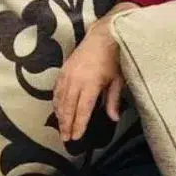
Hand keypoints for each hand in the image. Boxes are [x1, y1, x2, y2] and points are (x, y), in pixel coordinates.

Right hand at [52, 4, 135, 141]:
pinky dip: (56, 102)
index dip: (78, 124)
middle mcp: (76, 79)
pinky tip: (58, 111)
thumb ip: (113, 100)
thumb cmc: (114, 58)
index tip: (76, 137)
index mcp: (90, 82)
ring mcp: (67, 74)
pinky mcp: (63, 70)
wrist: (103, 35)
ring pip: (60, 99)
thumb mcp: (118, 80)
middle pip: (68, 107)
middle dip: (66, 124)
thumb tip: (113, 119)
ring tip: (61, 129)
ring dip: (60, 115)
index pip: (83, 109)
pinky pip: (56, 90)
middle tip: (66, 139)